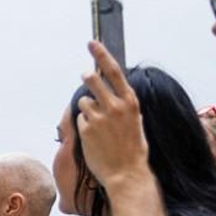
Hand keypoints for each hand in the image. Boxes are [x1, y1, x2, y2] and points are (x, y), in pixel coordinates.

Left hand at [75, 41, 150, 186]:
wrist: (127, 172)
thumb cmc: (133, 148)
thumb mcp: (135, 121)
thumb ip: (123, 106)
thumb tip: (110, 93)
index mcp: (130, 102)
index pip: (113, 71)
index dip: (102, 55)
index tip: (92, 43)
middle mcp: (115, 106)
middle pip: (92, 80)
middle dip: (88, 76)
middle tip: (86, 75)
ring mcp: (99, 117)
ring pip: (83, 102)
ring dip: (86, 110)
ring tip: (98, 126)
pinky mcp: (86, 129)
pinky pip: (80, 120)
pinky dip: (84, 126)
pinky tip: (94, 138)